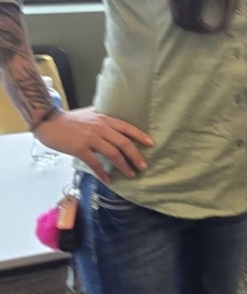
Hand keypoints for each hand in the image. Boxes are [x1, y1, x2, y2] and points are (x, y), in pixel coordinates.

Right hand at [34, 106, 151, 183]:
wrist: (49, 122)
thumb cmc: (69, 120)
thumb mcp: (90, 114)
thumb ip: (103, 119)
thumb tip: (115, 124)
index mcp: (104, 119)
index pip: (127, 127)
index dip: (140, 136)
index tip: (151, 144)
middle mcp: (100, 127)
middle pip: (123, 142)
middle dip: (136, 155)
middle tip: (143, 166)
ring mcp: (90, 138)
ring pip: (113, 153)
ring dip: (124, 166)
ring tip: (131, 175)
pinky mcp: (79, 148)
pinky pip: (95, 162)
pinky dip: (103, 172)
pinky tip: (108, 179)